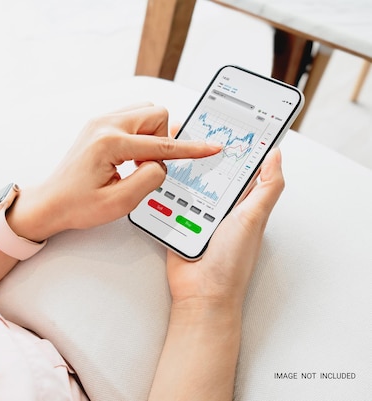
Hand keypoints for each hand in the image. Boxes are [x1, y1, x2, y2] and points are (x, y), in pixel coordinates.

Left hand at [7, 103, 221, 240]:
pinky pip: (132, 117)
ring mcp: (100, 121)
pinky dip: (140, 135)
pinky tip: (129, 157)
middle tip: (148, 166)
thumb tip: (161, 164)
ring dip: (152, 136)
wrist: (50, 202)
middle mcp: (104, 124)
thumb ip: (149, 179)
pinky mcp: (98, 124)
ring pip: (146, 112)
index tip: (211, 147)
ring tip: (136, 163)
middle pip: (156, 114)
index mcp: (110, 142)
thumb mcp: (119, 202)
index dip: (191, 149)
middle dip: (163, 140)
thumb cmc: (77, 205)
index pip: (162, 144)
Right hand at [166, 141, 284, 311]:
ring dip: (176, 171)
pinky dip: (161, 191)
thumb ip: (267, 186)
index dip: (233, 144)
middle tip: (185, 130)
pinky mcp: (176, 221)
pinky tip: (155, 176)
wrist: (201, 294)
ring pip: (184, 182)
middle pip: (207, 170)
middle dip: (197, 153)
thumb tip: (275, 154)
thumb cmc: (231, 262)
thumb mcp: (254, 218)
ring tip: (166, 150)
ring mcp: (195, 213)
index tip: (223, 122)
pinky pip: (167, 200)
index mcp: (241, 201)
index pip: (238, 165)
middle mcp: (219, 205)